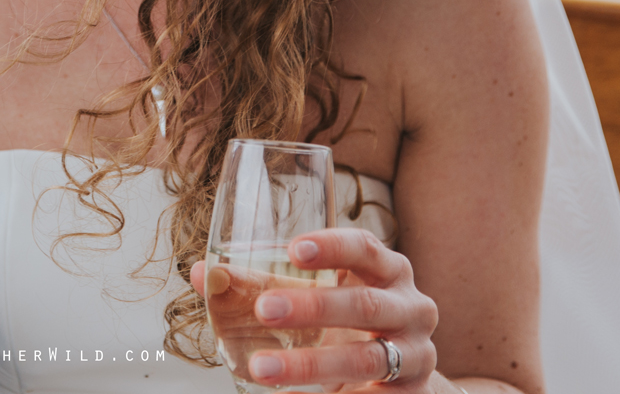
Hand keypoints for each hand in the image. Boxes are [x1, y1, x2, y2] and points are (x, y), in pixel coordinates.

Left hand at [193, 228, 438, 389]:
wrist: (407, 373)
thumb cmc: (351, 321)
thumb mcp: (320, 296)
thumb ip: (264, 284)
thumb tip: (202, 276)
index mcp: (389, 270)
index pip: (366, 248)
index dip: (332, 246)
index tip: (293, 249)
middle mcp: (411, 307)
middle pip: (366, 304)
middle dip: (314, 307)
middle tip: (263, 309)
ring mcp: (417, 354)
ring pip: (367, 359)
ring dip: (312, 365)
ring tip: (262, 368)